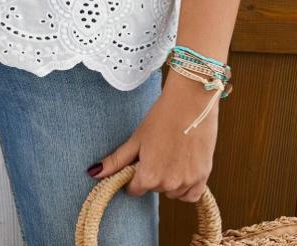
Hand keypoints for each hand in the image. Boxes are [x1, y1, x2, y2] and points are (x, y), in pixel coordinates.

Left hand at [87, 69, 218, 201]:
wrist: (191, 101)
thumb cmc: (162, 115)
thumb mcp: (136, 138)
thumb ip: (116, 160)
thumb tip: (93, 173)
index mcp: (150, 176)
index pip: (135, 189)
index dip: (134, 175)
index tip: (140, 160)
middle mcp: (169, 183)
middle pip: (154, 188)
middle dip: (153, 174)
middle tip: (157, 150)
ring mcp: (188, 181)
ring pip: (172, 192)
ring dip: (170, 180)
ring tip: (171, 154)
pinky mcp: (204, 177)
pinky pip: (191, 195)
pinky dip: (186, 187)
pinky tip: (183, 167)